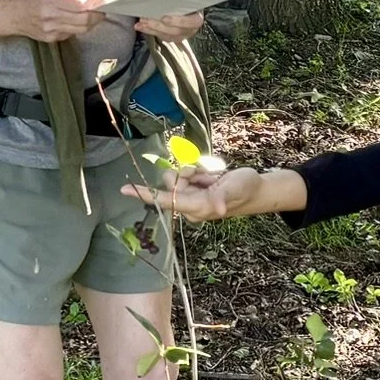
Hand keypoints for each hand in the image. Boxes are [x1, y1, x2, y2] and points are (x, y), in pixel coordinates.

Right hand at [8, 0, 102, 43]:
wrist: (13, 15)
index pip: (80, 5)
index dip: (96, 4)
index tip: (105, 0)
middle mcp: (50, 16)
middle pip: (85, 19)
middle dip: (98, 14)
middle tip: (103, 7)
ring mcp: (51, 30)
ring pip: (82, 28)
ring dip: (92, 21)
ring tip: (93, 13)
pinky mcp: (52, 39)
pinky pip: (73, 33)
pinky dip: (80, 26)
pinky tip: (77, 19)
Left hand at [125, 164, 264, 222]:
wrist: (255, 188)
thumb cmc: (245, 190)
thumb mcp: (235, 190)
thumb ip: (223, 197)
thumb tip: (217, 208)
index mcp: (196, 207)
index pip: (165, 201)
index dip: (145, 194)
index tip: (125, 189)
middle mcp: (190, 204)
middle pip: (171, 182)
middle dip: (186, 173)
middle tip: (206, 175)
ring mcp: (191, 196)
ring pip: (178, 175)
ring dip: (194, 171)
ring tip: (212, 177)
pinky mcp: (194, 187)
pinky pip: (186, 172)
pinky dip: (198, 171)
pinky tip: (212, 176)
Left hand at [135, 12, 204, 42]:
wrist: (188, 6)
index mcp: (197, 18)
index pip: (191, 22)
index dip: (177, 21)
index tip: (164, 18)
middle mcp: (191, 29)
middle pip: (175, 30)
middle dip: (158, 25)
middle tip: (145, 19)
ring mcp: (182, 35)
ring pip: (166, 35)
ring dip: (151, 29)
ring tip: (140, 22)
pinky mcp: (173, 38)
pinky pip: (161, 37)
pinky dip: (149, 31)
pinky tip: (140, 26)